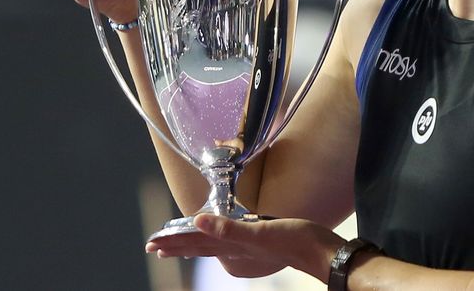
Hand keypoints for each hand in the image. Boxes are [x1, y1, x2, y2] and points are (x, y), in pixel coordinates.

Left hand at [146, 214, 344, 281]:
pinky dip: (216, 241)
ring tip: (175, 246)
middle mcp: (236, 252)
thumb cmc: (293, 240)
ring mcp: (248, 250)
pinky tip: (218, 241)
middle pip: (199, 248)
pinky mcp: (260, 244)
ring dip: (192, 245)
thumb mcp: (260, 232)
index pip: (195, 243)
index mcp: (232, 247)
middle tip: (154, 247)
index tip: (153, 242)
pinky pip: (229, 244)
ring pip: (212, 247)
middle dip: (176, 246)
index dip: (173, 241)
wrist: (320, 251)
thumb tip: (198, 220)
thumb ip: (228, 228)